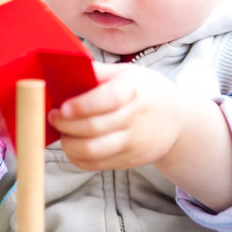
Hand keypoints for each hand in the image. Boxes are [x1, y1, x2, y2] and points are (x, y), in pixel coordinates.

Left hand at [47, 62, 187, 170]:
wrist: (178, 121)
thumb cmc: (146, 91)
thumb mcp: (129, 73)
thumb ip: (99, 72)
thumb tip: (65, 66)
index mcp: (133, 90)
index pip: (108, 99)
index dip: (83, 105)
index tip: (63, 107)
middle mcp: (134, 118)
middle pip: (94, 128)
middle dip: (66, 125)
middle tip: (53, 117)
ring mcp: (132, 142)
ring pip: (93, 151)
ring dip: (69, 144)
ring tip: (62, 133)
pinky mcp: (128, 160)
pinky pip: (95, 164)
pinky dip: (77, 157)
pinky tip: (73, 145)